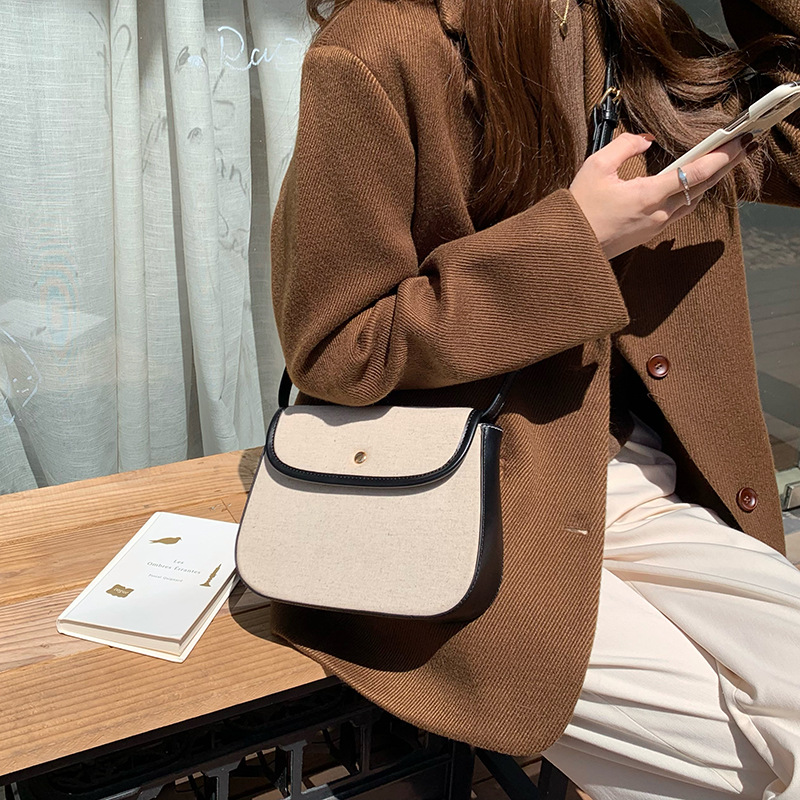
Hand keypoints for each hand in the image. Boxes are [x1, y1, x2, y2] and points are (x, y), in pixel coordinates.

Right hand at [568, 131, 755, 259]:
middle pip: (703, 187)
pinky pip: (680, 211)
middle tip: (744, 146)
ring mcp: (656, 226)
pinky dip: (692, 195)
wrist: (568, 246)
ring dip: (710, 182)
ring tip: (722, 163)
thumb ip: (625, 146)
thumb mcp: (596, 166)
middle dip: (726, 165)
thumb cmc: (579, 208)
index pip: (695, 173)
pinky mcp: (649, 233)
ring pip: (693, 201)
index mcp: (648, 196)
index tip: (739, 141)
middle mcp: (659, 213)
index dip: (721, 156)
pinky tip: (693, 186)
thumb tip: (646, 141)